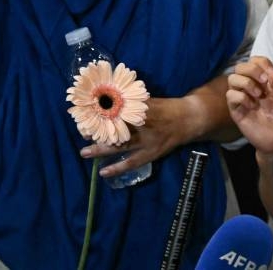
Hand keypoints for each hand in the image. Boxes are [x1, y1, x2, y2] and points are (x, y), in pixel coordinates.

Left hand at [81, 96, 196, 176]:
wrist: (191, 119)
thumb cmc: (169, 108)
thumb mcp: (152, 101)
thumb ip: (133, 102)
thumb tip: (109, 100)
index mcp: (144, 109)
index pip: (119, 111)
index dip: (103, 113)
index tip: (88, 112)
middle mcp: (145, 125)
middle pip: (117, 129)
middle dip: (99, 131)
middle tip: (82, 132)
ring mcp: (148, 141)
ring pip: (121, 146)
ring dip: (102, 150)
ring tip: (85, 152)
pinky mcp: (152, 153)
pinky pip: (133, 162)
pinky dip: (118, 167)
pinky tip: (103, 172)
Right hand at [226, 56, 272, 155]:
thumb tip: (271, 73)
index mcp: (262, 79)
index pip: (256, 60)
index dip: (262, 63)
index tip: (271, 75)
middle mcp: (249, 85)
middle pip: (240, 66)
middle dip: (252, 70)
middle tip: (264, 82)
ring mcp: (241, 96)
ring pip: (232, 78)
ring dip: (246, 83)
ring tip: (258, 95)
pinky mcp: (234, 108)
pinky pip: (230, 95)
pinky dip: (242, 97)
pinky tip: (252, 106)